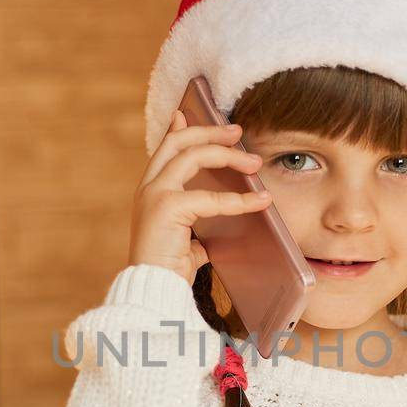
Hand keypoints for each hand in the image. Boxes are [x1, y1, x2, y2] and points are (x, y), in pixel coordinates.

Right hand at [129, 109, 269, 286]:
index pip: (164, 149)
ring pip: (191, 156)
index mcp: (150, 192)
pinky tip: (259, 200)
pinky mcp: (166, 208)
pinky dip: (238, 198)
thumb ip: (194, 226)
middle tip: (237, 130)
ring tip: (253, 161)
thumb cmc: (168, 272)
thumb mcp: (184, 241)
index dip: (179, 129)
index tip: (190, 114)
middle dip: (209, 131)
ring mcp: (154, 195)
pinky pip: (209, 197)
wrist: (153, 292)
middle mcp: (148, 188)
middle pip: (178, 143)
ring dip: (226, 154)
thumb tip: (212, 227)